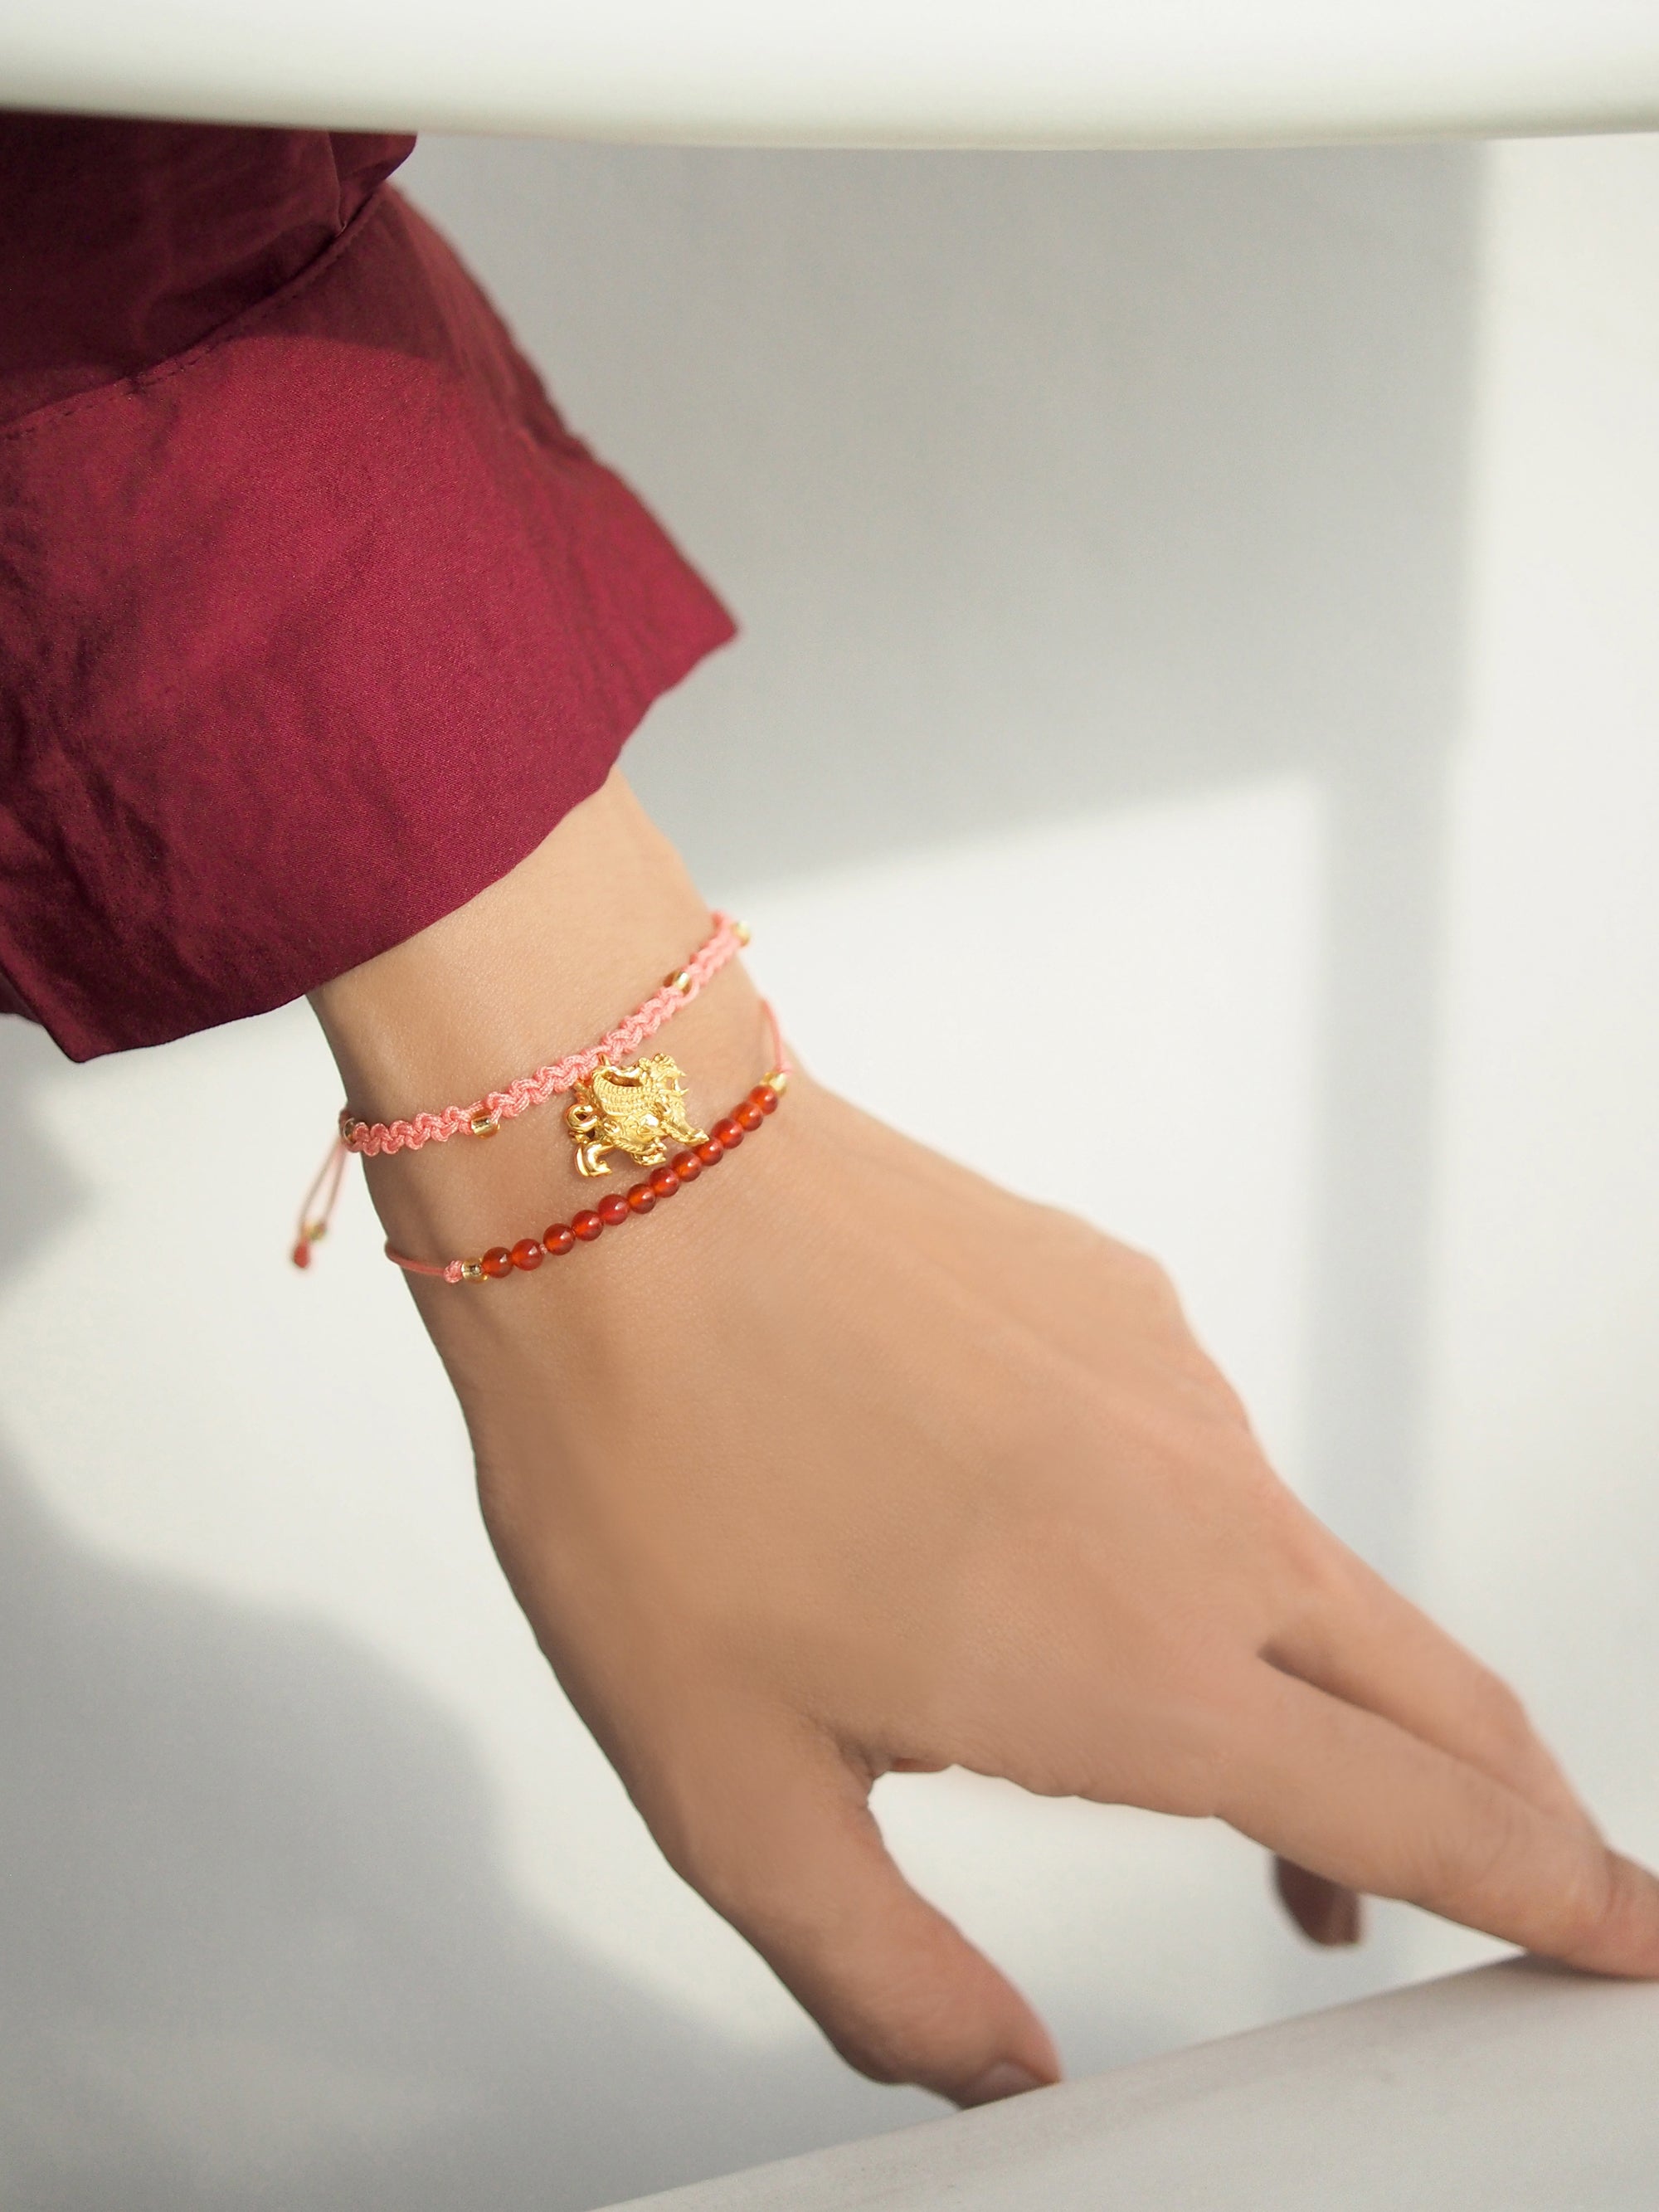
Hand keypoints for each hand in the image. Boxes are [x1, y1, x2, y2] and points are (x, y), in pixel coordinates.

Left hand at [314, 777, 1658, 2107]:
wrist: (625, 1184)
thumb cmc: (654, 1471)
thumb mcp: (734, 1797)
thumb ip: (887, 1974)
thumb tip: (993, 2075)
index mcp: (1139, 1673)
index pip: (1419, 1822)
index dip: (1554, 1897)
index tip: (1635, 1936)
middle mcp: (1204, 1521)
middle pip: (1439, 1691)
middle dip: (1507, 1804)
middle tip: (1515, 1875)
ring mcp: (1177, 1389)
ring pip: (1313, 1568)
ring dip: (1314, 1677)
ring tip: (1214, 1745)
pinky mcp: (1123, 1296)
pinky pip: (1199, 1449)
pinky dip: (1195, 1538)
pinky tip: (1056, 1540)